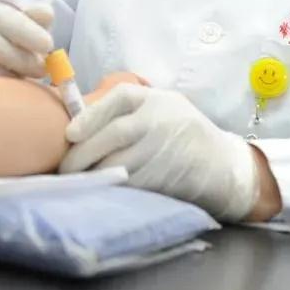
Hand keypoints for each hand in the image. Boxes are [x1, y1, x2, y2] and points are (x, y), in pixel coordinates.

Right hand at [0, 1, 54, 77]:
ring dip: (4, 76)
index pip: (2, 16)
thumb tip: (47, 14)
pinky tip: (8, 93)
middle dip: (16, 57)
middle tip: (41, 69)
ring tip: (25, 81)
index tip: (48, 44)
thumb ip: (32, 17)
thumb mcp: (13, 20)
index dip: (25, 30)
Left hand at [61, 84, 273, 221]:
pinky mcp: (169, 178)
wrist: (224, 166)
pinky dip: (114, 189)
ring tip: (77, 182)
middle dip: (83, 154)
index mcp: (156, 99)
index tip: (70, 134)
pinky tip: (102, 191)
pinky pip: (133, 184)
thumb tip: (76, 123)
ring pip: (119, 163)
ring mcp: (166, 150)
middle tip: (65, 169)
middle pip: (114, 133)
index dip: (91, 115)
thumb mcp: (161, 109)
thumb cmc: (181, 134)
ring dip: (94, 175)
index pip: (120, 98)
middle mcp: (162, 121)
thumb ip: (127, 110)